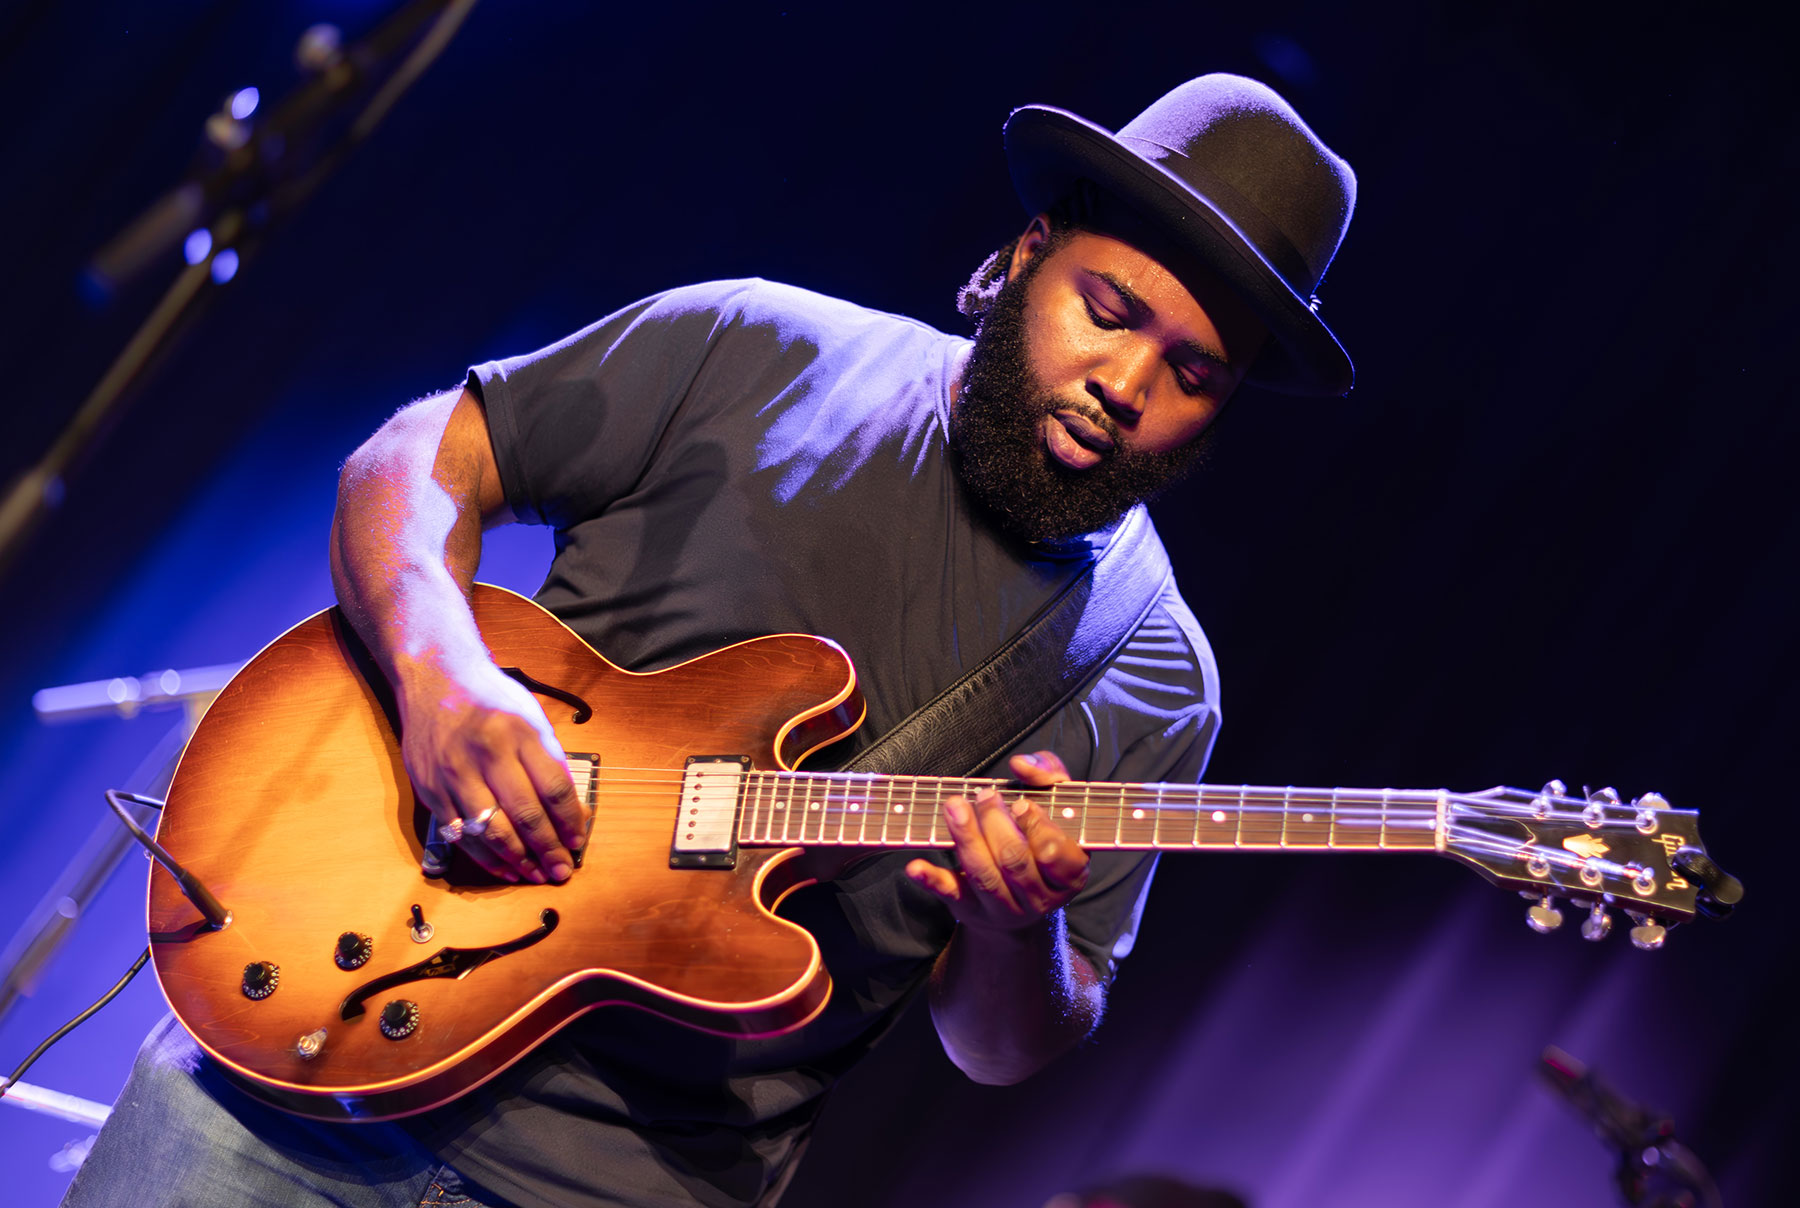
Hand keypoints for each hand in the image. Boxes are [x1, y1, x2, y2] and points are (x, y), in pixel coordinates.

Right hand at [396, 656, 587, 883]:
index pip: (554, 788)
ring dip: (518, 860)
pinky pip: (461, 835)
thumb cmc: (490, 700)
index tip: (577, 841)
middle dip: (548, 850)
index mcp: (519, 733)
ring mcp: (455, 774)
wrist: (435, 679)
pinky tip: (504, 867)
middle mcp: (487, 754)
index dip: (570, 821)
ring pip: (491, 832)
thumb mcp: (530, 717)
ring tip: (536, 875)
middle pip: (525, 815)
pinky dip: (485, 857)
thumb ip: (549, 761)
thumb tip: (571, 812)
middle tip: (561, 871)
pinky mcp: (431, 790)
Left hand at [905, 750, 1089, 929]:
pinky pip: (952, 895)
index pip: (1056, 854)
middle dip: (995, 824)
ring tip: (954, 807)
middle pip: (1014, 861)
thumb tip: (1022, 764)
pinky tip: (915, 867)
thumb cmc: (1042, 839)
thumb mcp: (1059, 807)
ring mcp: (1006, 909)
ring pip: (984, 876)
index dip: (1037, 828)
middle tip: (984, 795)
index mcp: (1069, 874)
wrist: (1024, 901)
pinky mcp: (973, 911)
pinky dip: (932, 880)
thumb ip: (1049, 776)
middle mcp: (1040, 897)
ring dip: (966, 838)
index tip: (1021, 804)